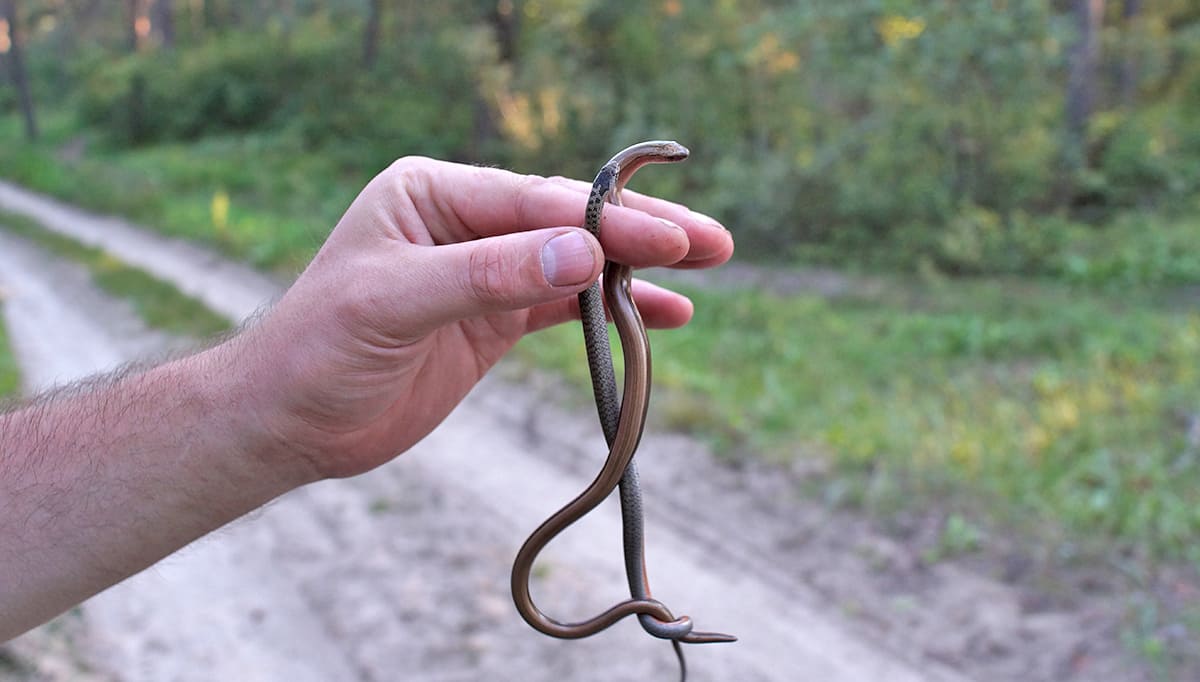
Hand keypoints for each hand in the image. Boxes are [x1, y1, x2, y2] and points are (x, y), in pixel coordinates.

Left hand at [237, 156, 732, 479]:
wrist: (286, 421)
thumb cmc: (317, 350)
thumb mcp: (395, 303)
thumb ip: (488, 275)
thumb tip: (583, 253)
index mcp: (433, 192)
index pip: (536, 201)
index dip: (607, 220)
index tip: (671, 237)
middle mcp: (464, 222)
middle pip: (568, 222)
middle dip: (641, 232)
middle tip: (714, 241)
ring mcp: (484, 271)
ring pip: (575, 261)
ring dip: (635, 269)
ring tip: (705, 268)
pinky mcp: (493, 319)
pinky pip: (564, 306)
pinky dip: (612, 309)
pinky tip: (662, 313)